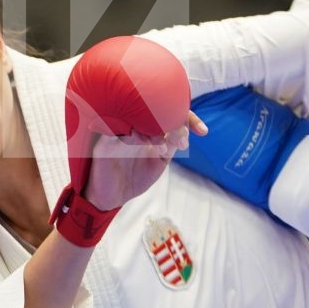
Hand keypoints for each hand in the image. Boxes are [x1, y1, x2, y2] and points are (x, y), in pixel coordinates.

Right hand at [82, 110, 207, 210]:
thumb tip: (184, 133)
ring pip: (138, 118)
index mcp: (148, 129)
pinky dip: (136, 137)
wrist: (111, 197)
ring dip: (156, 129)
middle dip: (173, 122)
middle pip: (155, 111)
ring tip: (165, 148)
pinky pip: (119, 131)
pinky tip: (148, 144)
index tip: (203, 131)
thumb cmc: (135, 177)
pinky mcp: (105, 143)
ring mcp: (119, 132)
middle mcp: (134, 125)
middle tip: (183, 141)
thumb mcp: (158, 162)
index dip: (188, 119)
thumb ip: (170, 146)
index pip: (169, 114)